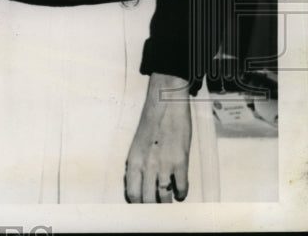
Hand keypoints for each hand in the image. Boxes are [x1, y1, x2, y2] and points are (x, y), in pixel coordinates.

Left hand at [125, 72, 192, 202]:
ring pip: (165, 197)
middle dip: (153, 207)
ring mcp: (164, 165)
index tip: (143, 208)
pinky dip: (182, 193)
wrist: (165, 105)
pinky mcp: (180, 162)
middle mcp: (146, 166)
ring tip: (169, 202)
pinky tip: (181, 193)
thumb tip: (140, 185)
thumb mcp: (137, 145)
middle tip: (158, 209)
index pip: (132, 194)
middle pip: (148, 200)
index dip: (138, 204)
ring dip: (168, 202)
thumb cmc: (151, 124)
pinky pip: (182, 187)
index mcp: (133, 161)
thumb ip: (138, 165)